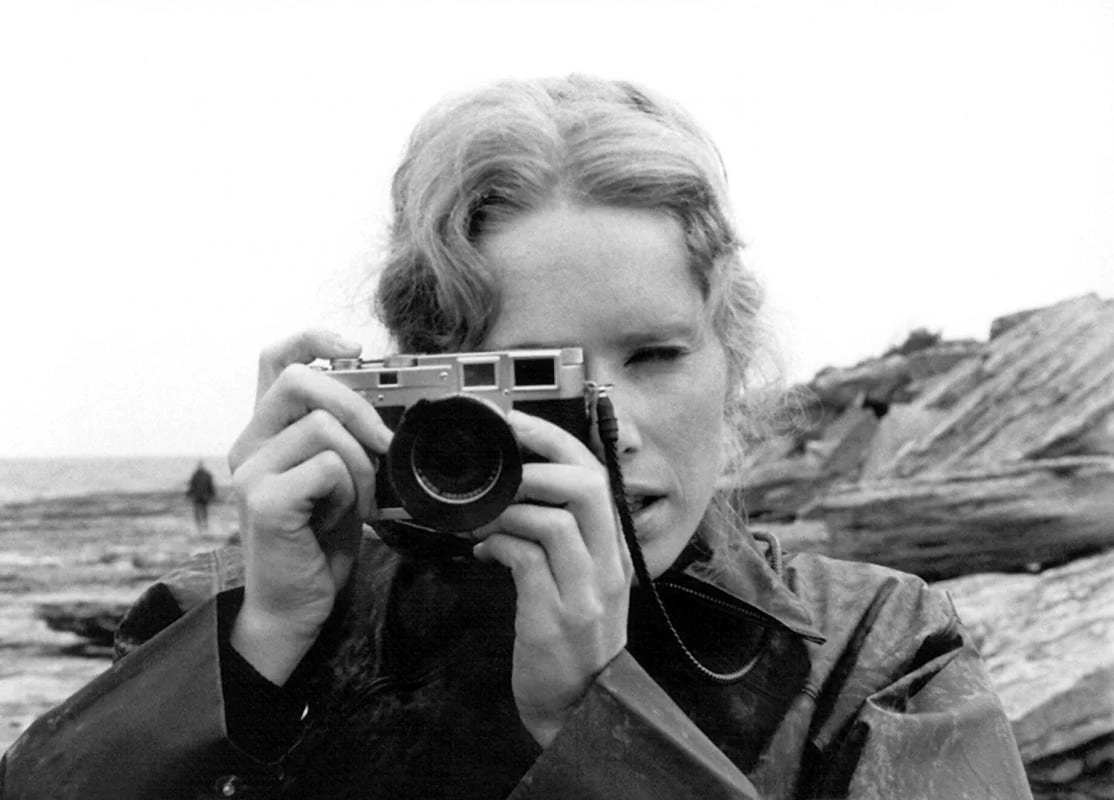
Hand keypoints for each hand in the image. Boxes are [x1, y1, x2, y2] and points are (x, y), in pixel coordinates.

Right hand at [226, 329, 392, 683]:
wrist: (294, 606)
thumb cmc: (318, 541)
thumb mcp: (338, 479)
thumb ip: (344, 438)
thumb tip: (390, 407)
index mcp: (268, 431)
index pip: (275, 359)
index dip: (312, 338)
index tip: (354, 347)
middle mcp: (250, 444)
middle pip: (299, 379)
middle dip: (356, 404)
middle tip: (385, 442)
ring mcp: (251, 471)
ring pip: (322, 426)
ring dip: (360, 464)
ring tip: (356, 501)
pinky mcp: (262, 501)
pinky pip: (327, 467)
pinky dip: (350, 491)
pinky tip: (340, 518)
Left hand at [472, 410, 632, 747]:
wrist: (580, 712)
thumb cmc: (570, 644)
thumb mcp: (577, 584)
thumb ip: (555, 543)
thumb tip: (509, 503)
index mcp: (614, 550)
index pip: (596, 475)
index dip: (554, 441)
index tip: (514, 421)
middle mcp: (609, 565)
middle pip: (586, 485)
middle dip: (537, 458)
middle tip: (497, 456)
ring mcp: (587, 592)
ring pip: (553, 520)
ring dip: (507, 507)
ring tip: (481, 515)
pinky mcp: (557, 618)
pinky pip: (526, 560)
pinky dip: (498, 544)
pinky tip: (483, 550)